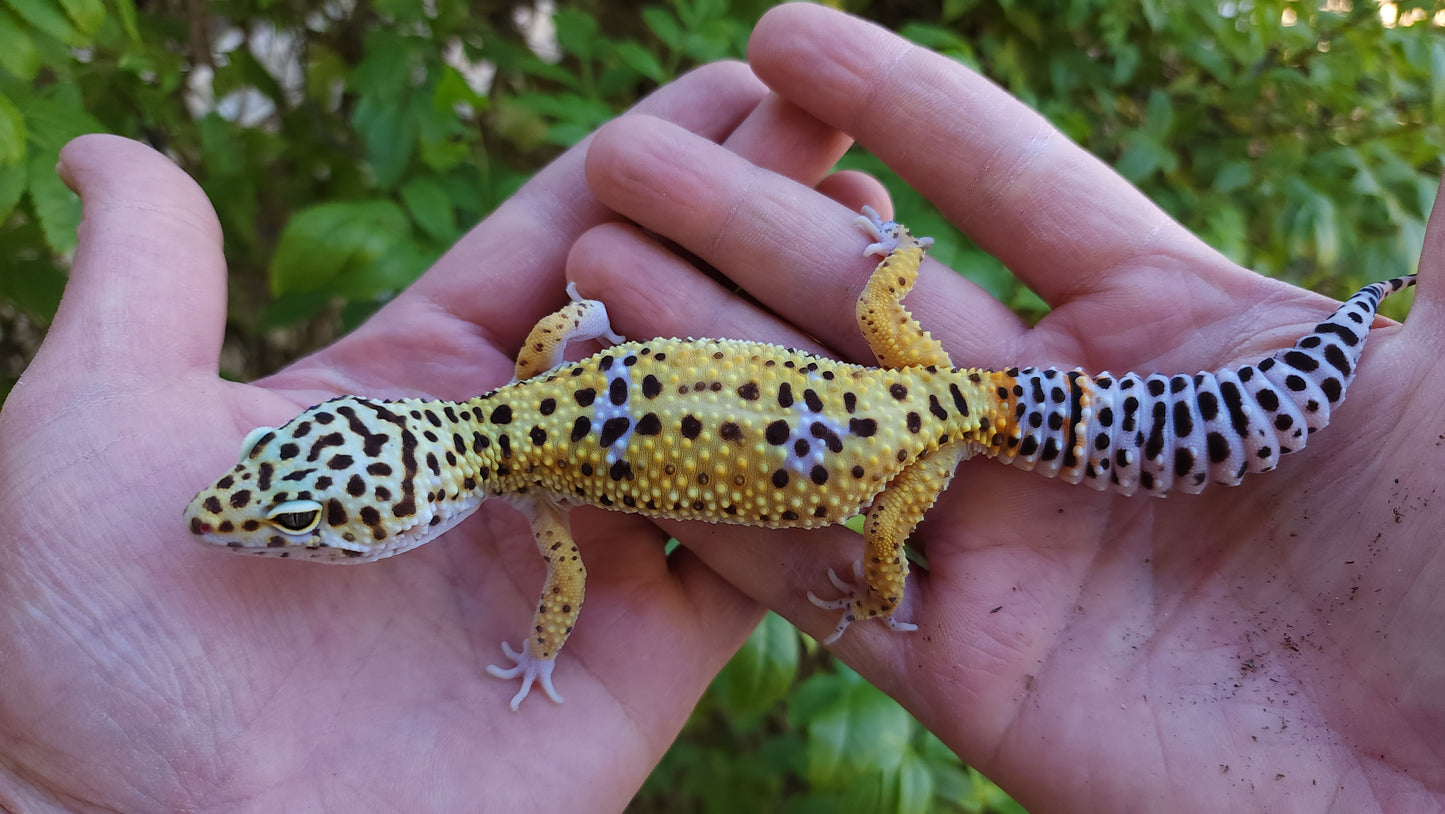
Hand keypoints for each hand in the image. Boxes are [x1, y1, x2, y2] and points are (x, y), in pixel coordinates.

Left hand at [0, 64, 862, 809]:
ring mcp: (580, 566)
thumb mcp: (95, 428)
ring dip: (803, 344)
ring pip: (721, 433)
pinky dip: (811, 497)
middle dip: (755, 224)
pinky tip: (888, 410)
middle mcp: (512, 466)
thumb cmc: (89, 641)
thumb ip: (152, 283)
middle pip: (663, 318)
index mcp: (412, 388)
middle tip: (851, 138)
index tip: (745, 77)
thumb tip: (108, 154)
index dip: (654, 155)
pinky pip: (744, 569)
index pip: (559, 237)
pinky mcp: (629, 671)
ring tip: (887, 251)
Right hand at [577, 5, 1444, 811]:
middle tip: (625, 150)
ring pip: (819, 425)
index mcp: (1174, 334)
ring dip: (699, 347)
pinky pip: (816, 573)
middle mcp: (1064, 427)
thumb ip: (1431, 234)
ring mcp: (1003, 546)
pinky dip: (720, 508)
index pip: (1009, 181)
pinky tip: (624, 438)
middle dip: (744, 215)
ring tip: (583, 266)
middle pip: (873, 297)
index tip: (784, 33)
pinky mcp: (961, 667)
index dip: (896, 103)